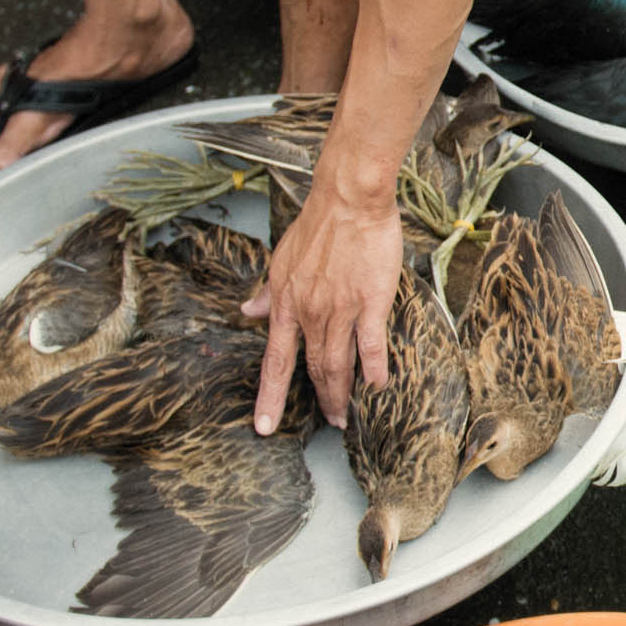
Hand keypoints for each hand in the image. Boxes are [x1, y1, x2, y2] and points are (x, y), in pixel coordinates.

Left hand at [242, 165, 404, 434]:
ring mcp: (339, 310)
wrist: (347, 200)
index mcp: (285, 304)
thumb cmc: (317, 226)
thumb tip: (247, 310)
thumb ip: (268, 292)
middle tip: (330, 422)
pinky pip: (370, 345)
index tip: (263, 426)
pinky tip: (377, 387)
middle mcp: (308, 313)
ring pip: (337, 363)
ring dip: (341, 394)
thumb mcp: (280, 260)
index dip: (269, 396)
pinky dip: (373, 369)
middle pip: (311, 368)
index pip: (274, 360)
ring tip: (346, 417)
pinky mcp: (369, 302)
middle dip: (320, 400)